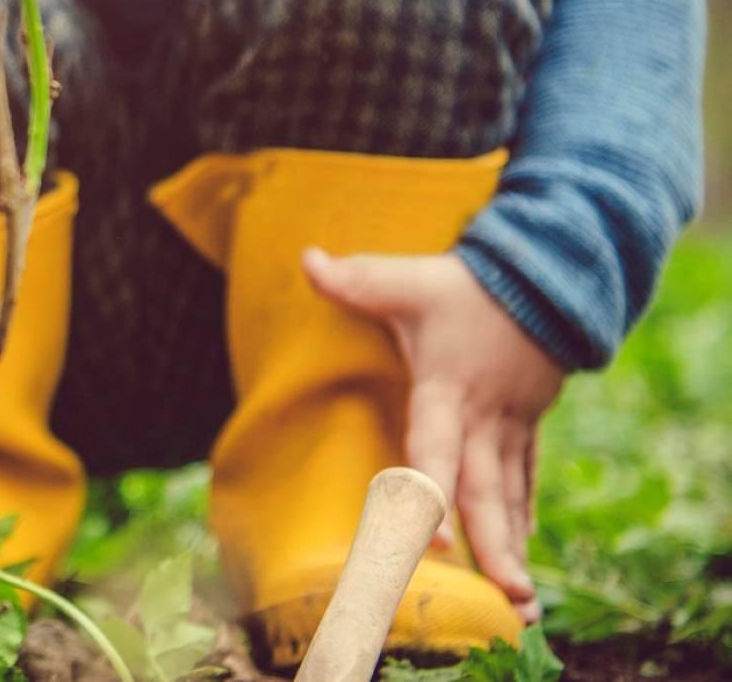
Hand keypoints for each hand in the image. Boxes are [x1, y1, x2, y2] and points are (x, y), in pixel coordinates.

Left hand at [304, 248, 562, 622]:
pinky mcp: (527, 423)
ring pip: (511, 494)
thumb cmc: (470, 284)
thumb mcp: (411, 279)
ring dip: (514, 544)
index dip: (433, 490)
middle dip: (495, 545)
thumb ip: (357, 279)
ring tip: (520, 600)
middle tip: (506, 596)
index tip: (434, 539)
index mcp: (449, 388)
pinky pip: (525, 477)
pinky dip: (523, 515)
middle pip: (486, 490)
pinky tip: (520, 552)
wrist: (551, 273)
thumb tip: (307, 258)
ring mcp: (511, 424)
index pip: (437, 445)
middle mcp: (484, 416)